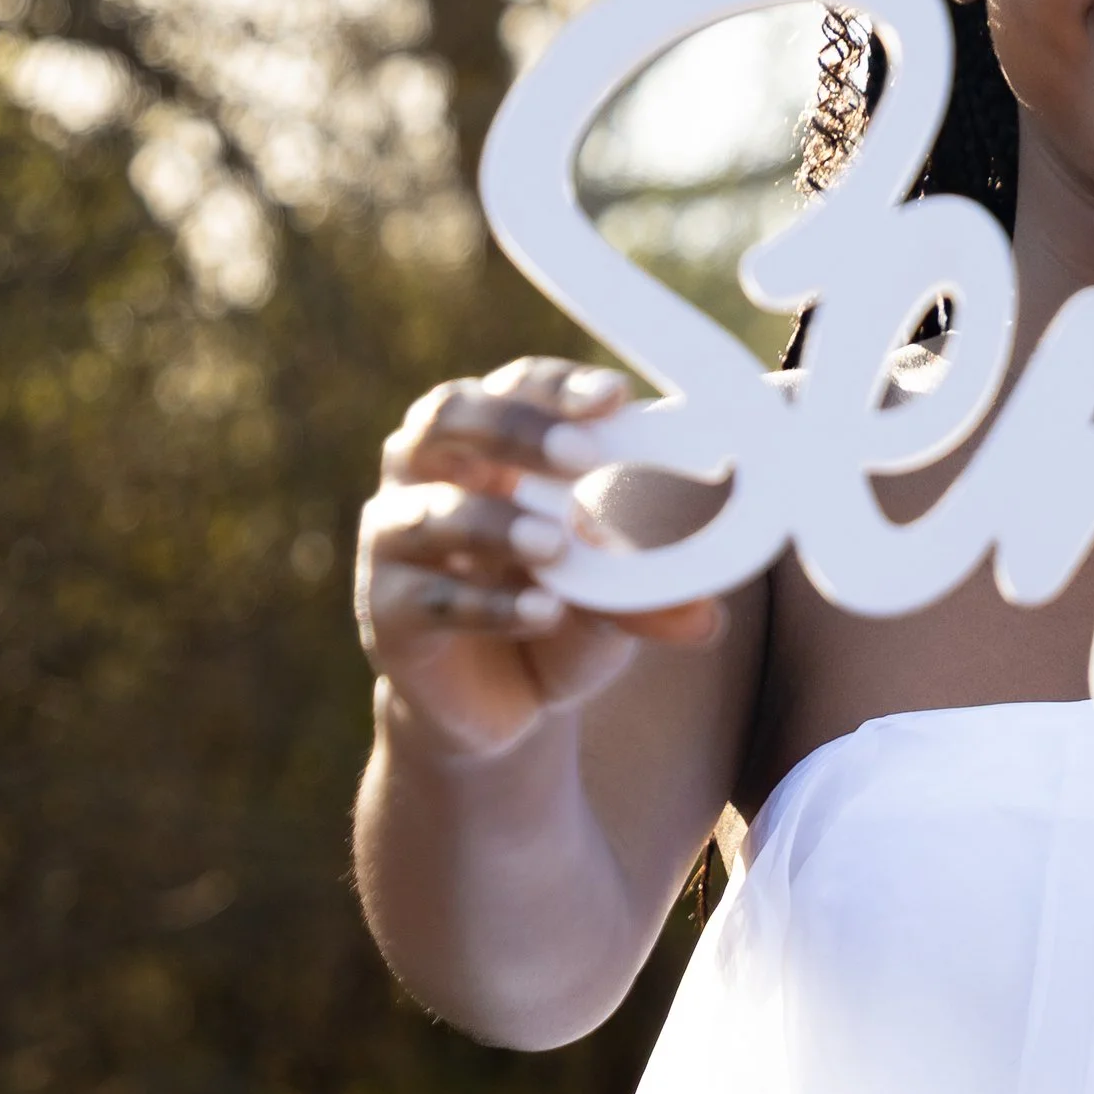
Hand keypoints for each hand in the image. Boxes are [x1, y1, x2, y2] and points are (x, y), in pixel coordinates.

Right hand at [354, 355, 722, 759]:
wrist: (502, 706)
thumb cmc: (560, 617)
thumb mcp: (615, 601)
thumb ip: (649, 596)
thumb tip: (706, 616)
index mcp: (489, 442)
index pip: (517, 387)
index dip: (559, 388)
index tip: (616, 399)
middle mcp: (428, 473)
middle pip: (449, 418)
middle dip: (516, 430)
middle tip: (582, 455)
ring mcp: (396, 539)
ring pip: (428, 511)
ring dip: (495, 522)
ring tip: (555, 544)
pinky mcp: (387, 611)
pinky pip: (429, 599)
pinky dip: (489, 604)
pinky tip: (542, 612)